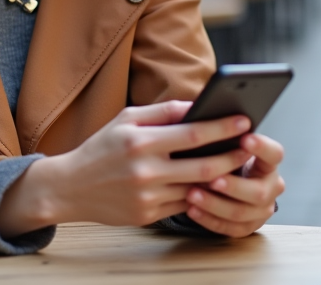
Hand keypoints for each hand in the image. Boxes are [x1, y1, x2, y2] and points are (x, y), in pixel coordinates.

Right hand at [0, 101, 253, 237]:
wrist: (70, 187)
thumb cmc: (101, 147)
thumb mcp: (126, 119)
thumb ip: (163, 111)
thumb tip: (197, 105)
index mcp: (140, 141)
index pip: (192, 134)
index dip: (222, 128)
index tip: (244, 120)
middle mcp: (145, 171)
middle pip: (204, 166)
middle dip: (233, 157)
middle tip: (251, 147)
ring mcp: (147, 197)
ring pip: (197, 189)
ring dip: (220, 178)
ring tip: (237, 165)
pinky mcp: (147, 216)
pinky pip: (183, 205)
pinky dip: (199, 195)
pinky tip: (211, 184)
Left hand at [185, 132, 283, 237]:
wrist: (230, 185)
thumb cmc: (224, 157)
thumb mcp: (228, 146)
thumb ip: (224, 136)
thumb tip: (201, 120)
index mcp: (269, 163)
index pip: (274, 154)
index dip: (262, 147)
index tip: (244, 138)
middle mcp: (271, 187)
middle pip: (258, 192)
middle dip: (233, 186)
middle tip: (211, 178)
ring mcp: (261, 210)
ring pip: (241, 213)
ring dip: (215, 204)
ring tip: (191, 194)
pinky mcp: (248, 227)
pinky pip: (229, 228)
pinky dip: (209, 219)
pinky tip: (191, 210)